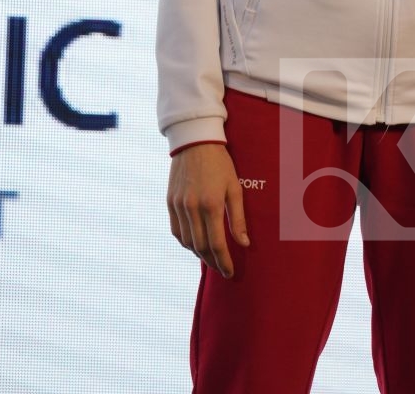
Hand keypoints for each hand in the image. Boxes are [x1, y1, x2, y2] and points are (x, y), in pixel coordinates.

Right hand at [167, 143, 249, 278]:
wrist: (195, 141)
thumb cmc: (220, 164)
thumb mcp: (235, 188)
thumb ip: (238, 218)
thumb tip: (244, 244)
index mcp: (211, 205)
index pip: (217, 244)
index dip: (223, 262)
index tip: (230, 272)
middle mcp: (192, 208)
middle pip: (201, 247)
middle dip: (212, 262)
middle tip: (222, 269)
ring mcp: (179, 206)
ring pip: (187, 242)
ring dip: (199, 254)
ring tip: (210, 258)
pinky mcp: (170, 202)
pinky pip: (176, 231)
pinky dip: (185, 242)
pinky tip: (194, 244)